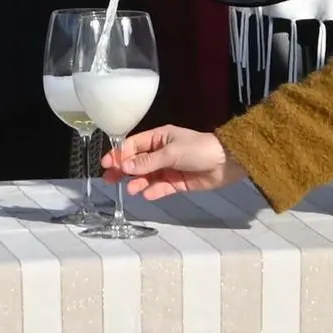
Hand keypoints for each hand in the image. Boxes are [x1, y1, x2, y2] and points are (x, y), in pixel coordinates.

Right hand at [106, 125, 229, 200]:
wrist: (226, 163)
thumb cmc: (197, 149)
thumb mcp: (171, 152)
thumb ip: (147, 161)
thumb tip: (125, 167)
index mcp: (159, 138)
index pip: (134, 145)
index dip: (120, 154)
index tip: (107, 164)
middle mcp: (161, 152)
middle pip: (137, 162)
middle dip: (124, 170)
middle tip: (109, 180)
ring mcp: (169, 168)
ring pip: (148, 176)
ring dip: (139, 182)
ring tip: (133, 189)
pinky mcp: (177, 182)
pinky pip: (161, 187)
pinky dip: (153, 191)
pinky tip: (147, 194)